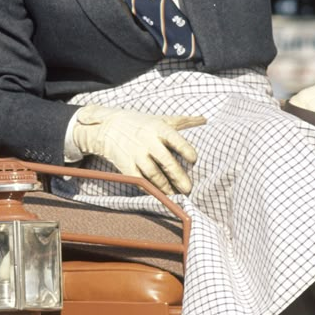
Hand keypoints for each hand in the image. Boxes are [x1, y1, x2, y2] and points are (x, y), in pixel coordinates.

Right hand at [73, 105, 205, 195]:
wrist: (108, 128)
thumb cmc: (140, 123)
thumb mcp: (161, 119)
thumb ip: (184, 121)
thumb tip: (205, 119)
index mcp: (159, 129)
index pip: (175, 140)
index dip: (186, 150)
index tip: (194, 160)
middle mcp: (148, 142)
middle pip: (166, 161)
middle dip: (178, 176)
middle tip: (189, 189)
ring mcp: (136, 155)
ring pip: (153, 175)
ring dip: (165, 187)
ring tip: (176, 195)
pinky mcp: (126, 166)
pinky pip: (139, 180)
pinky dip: (149, 189)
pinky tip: (158, 194)